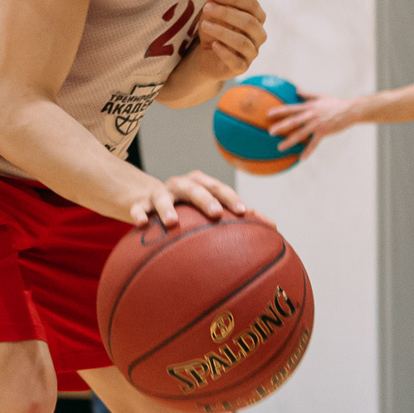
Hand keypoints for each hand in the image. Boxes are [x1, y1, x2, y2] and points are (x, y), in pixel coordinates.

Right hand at [119, 169, 253, 228]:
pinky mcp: (139, 203)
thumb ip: (237, 215)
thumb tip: (275, 228)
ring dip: (168, 207)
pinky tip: (141, 224)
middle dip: (205, 199)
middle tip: (216, 213)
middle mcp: (180, 186)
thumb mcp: (209, 207)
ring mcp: (159, 194)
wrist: (145, 198)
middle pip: (194, 188)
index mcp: (200, 184)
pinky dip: (139, 214)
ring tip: (173, 221)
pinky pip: (137, 208)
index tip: (243, 211)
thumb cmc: (187, 207)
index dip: (230, 197)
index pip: (218, 187)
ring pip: (163, 197)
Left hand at [185, 0, 266, 82]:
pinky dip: (224, 52)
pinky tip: (213, 44)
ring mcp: (252, 52)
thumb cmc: (214, 32)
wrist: (206, 58)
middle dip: (227, 13)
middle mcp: (259, 35)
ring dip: (222, 32)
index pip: (252, 5)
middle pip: (249, 22)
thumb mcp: (210, 16)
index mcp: (257, 19)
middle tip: (206, 8)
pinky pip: (237, 61)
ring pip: (243, 42)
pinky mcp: (242, 67)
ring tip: (204, 25)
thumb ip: (214, 4)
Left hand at [267, 94, 357, 155]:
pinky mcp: (324, 132)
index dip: (279, 111)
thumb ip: (308, 95)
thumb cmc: (335, 103)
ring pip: (301, 134)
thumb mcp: (321, 96)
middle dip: (280, 126)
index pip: (291, 108)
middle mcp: (311, 115)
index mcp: (309, 107)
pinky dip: (307, 151)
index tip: (268, 114)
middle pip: (293, 121)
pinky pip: (314, 143)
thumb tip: (297, 91)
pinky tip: (301, 158)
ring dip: (289, 141)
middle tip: (269, 132)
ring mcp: (317, 124)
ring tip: (280, 147)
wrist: (351, 110)